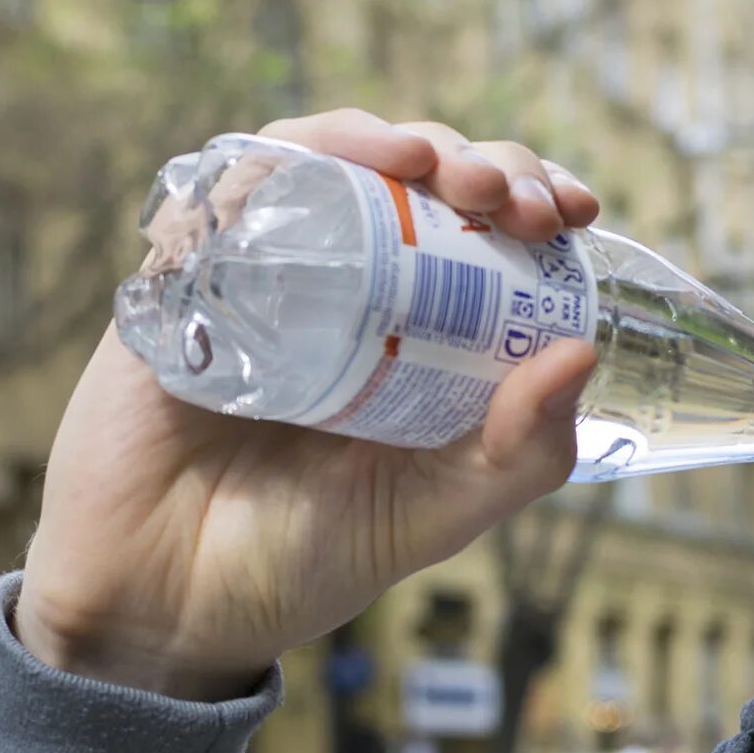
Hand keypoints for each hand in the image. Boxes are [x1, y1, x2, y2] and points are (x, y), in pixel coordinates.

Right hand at [18, 109, 601, 700]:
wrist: (172, 611)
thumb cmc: (307, 558)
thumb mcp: (439, 511)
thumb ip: (519, 452)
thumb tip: (581, 355)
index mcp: (414, 326)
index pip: (482, 227)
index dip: (530, 196)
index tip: (576, 210)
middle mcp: (343, 283)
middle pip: (416, 175)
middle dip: (478, 163)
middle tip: (512, 200)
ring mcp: (258, 273)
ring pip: (324, 157)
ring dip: (385, 140)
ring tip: (434, 165)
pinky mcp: (178, 281)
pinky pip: (219, 191)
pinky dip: (277, 164)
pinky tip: (330, 168)